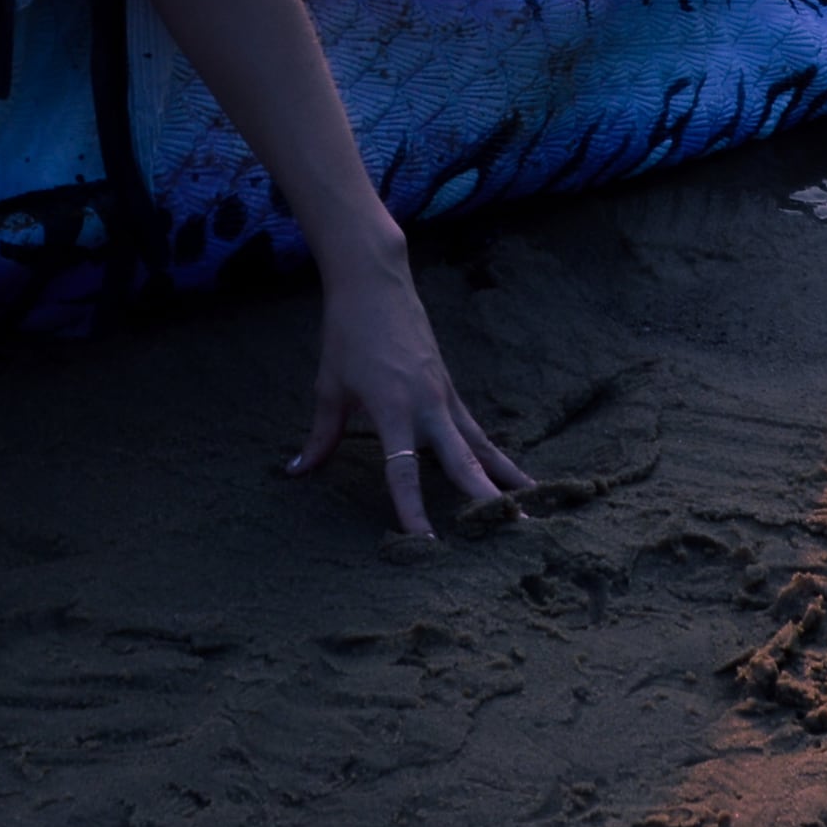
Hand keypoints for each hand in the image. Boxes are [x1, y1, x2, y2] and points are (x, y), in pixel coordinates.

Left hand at [285, 252, 535, 537]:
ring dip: (505, 478)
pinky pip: (476, 430)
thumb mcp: (329, 387)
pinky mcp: (451, 389)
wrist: (376, 283)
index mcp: (393, 407)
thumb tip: (297, 472)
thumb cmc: (347, 334)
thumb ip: (320, 436)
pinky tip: (512, 475)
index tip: (424, 543)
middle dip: (485, 498)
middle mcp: (427, 405)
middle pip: (462, 461)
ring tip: (530, 508)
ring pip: (481, 446)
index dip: (412, 509)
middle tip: (513, 529)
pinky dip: (494, 455)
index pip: (403, 470)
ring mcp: (445, 396)